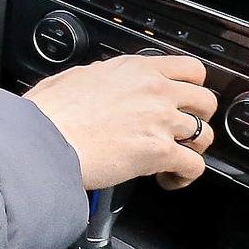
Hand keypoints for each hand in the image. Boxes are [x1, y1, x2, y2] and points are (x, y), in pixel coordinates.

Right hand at [25, 54, 217, 190]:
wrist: (43, 139)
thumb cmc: (49, 112)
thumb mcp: (77, 77)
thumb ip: (101, 77)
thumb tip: (102, 84)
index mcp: (136, 69)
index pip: (190, 68)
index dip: (193, 87)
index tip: (186, 98)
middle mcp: (155, 90)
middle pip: (206, 101)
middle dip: (198, 118)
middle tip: (183, 130)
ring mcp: (160, 121)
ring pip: (205, 135)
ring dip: (193, 149)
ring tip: (176, 158)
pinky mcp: (160, 152)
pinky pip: (194, 166)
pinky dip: (184, 176)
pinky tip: (169, 179)